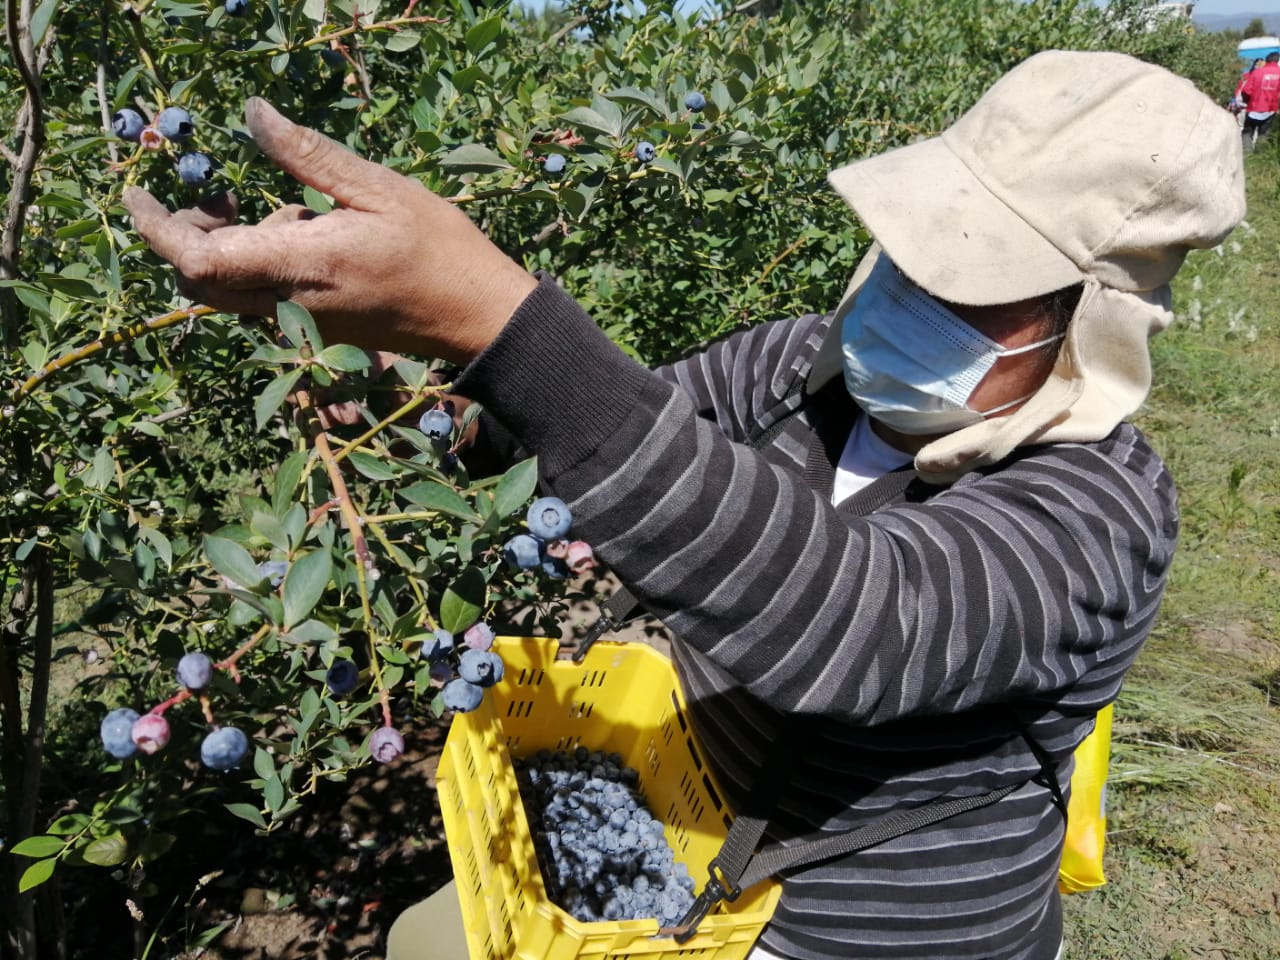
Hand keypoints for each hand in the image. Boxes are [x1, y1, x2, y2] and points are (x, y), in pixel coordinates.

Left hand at [123, 99, 536, 363]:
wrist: (479, 317)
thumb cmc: (440, 249)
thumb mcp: (380, 188)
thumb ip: (309, 156)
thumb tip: (253, 115)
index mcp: (302, 264)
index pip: (198, 260)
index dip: (157, 229)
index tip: (137, 194)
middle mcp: (291, 304)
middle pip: (200, 283)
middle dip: (185, 238)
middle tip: (212, 195)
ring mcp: (303, 326)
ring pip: (228, 294)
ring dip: (223, 252)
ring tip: (268, 210)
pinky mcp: (318, 332)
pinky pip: (261, 302)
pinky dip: (256, 267)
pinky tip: (301, 236)